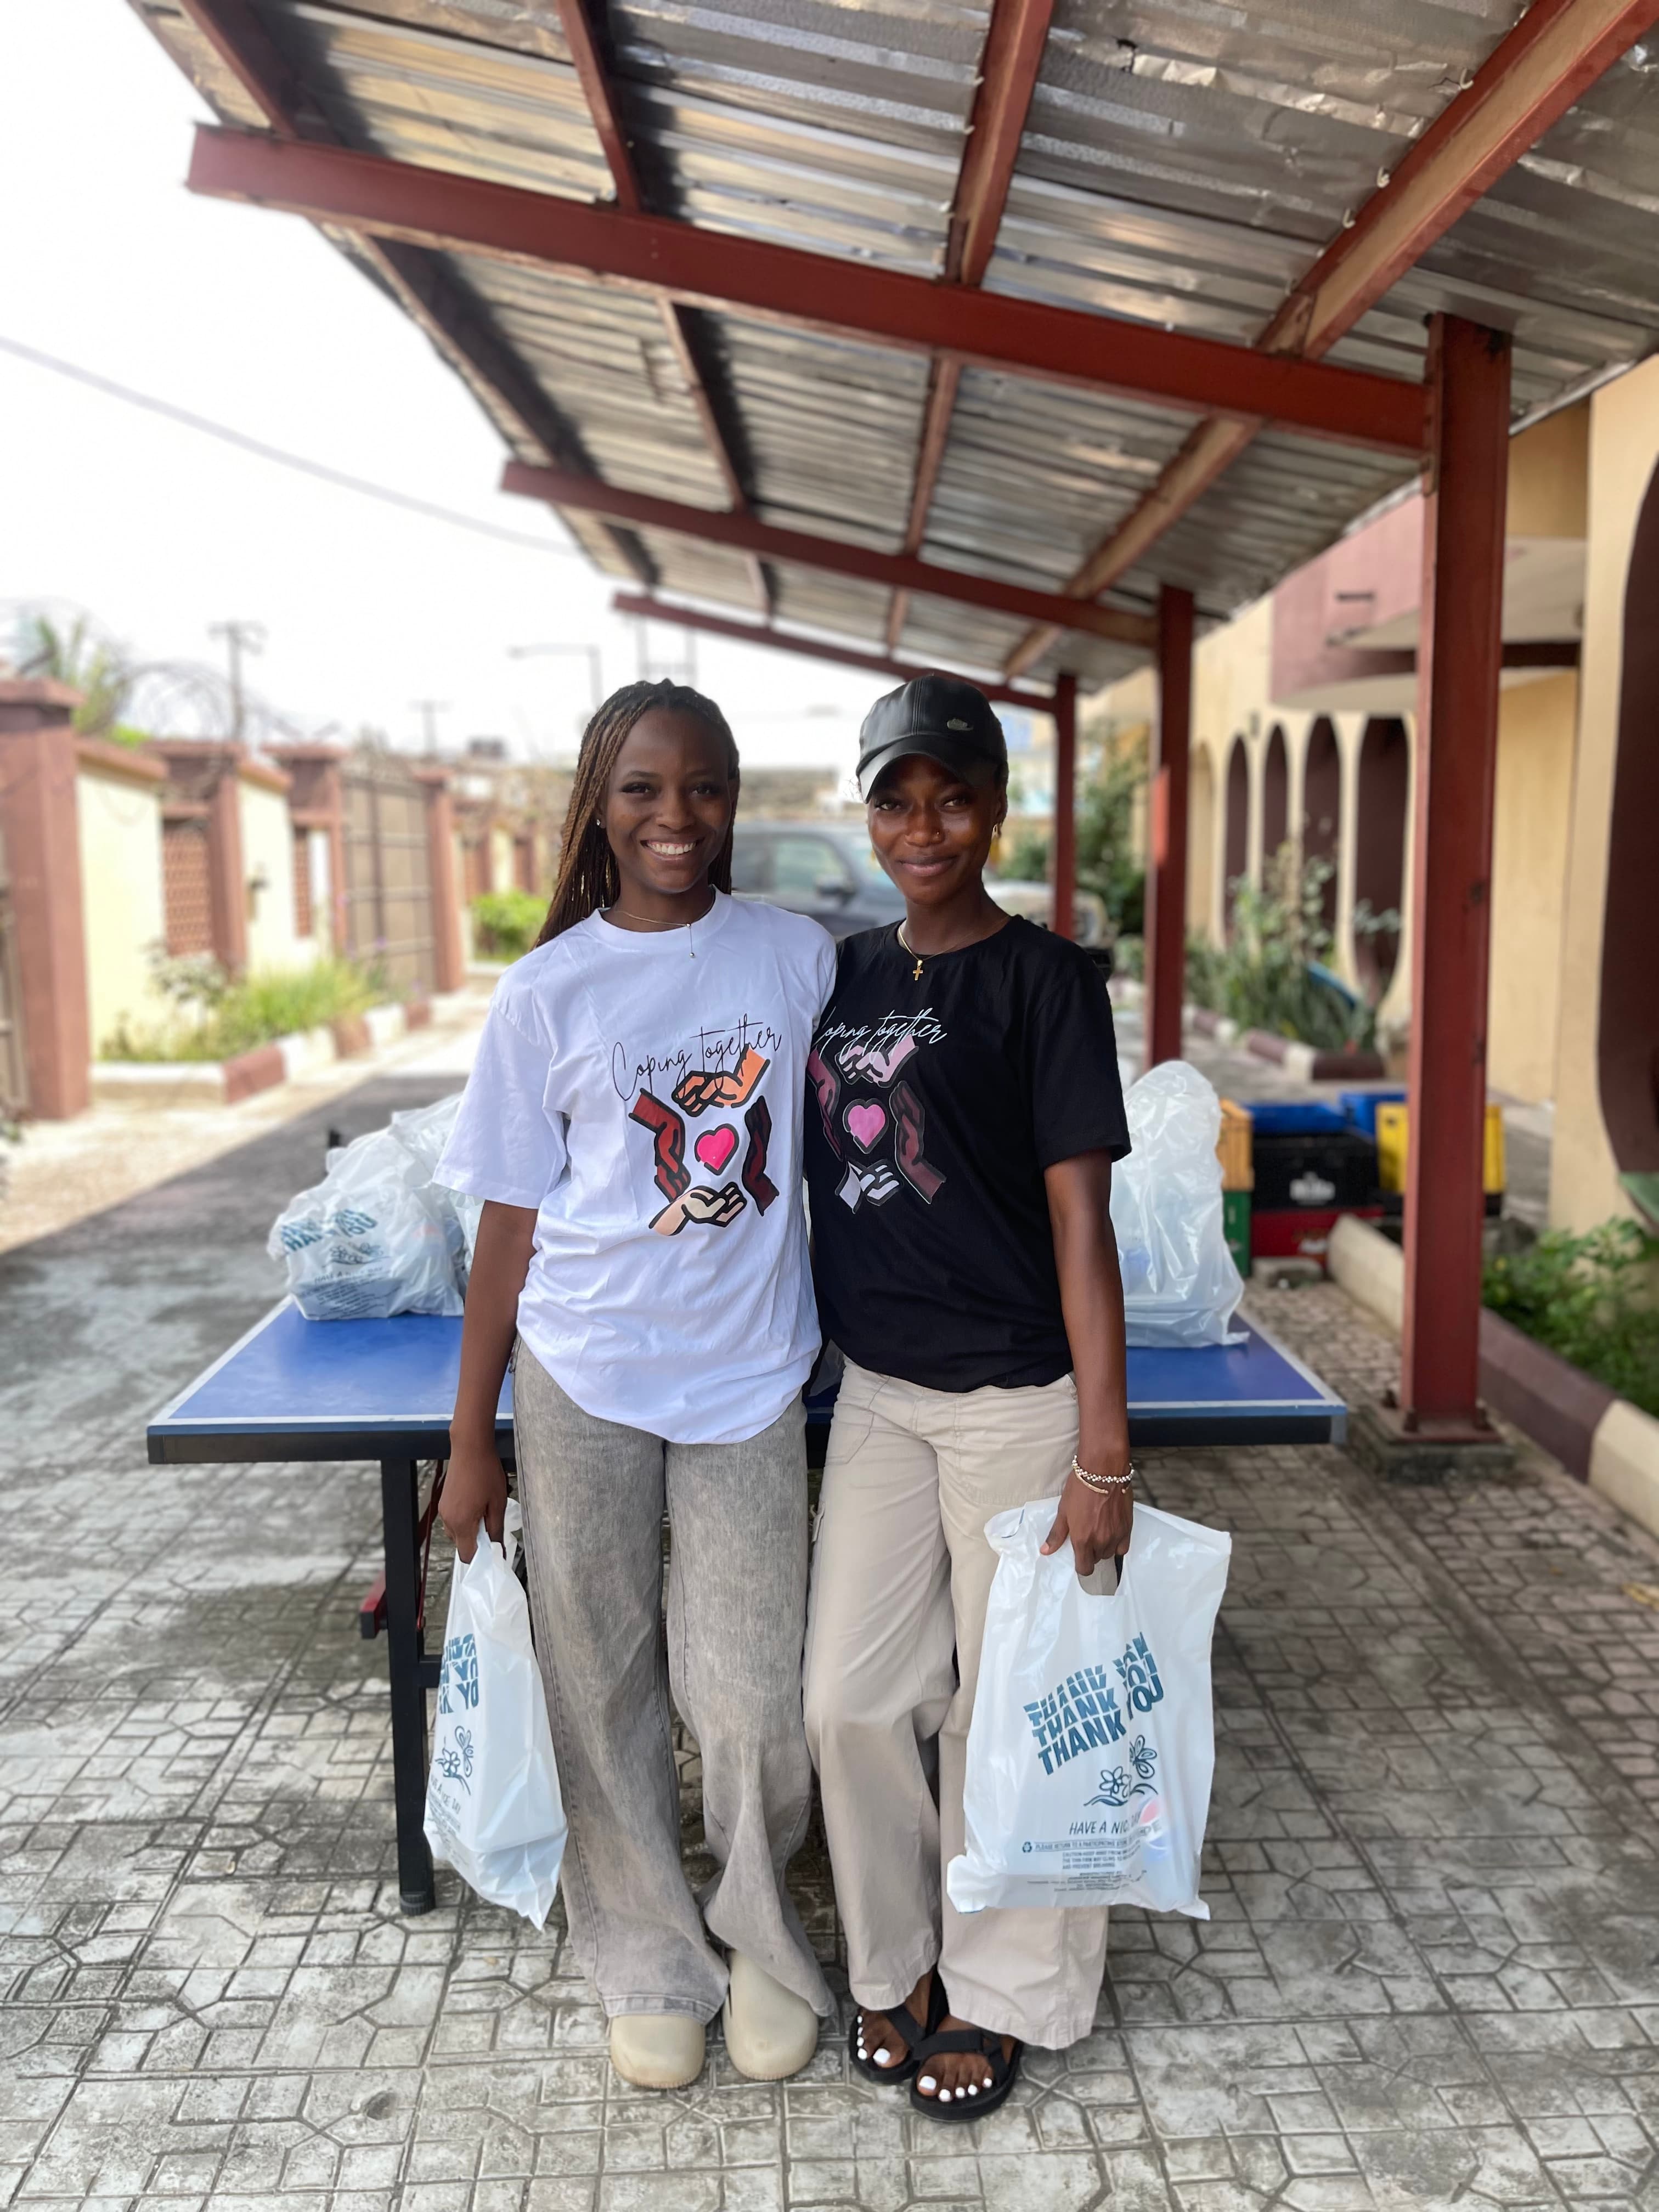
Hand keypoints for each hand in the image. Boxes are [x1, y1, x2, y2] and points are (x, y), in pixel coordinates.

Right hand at [440, 1436, 507, 1561]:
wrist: (470, 1447)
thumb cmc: (485, 1471)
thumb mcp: (497, 1502)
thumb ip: (496, 1529)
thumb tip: (497, 1548)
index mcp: (461, 1523)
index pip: (467, 1555)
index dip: (481, 1558)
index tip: (493, 1553)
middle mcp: (448, 1519)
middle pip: (462, 1544)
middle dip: (477, 1541)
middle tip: (493, 1526)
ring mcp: (444, 1510)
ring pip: (457, 1532)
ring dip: (471, 1529)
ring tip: (486, 1511)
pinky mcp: (444, 1501)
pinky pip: (454, 1519)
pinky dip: (465, 1519)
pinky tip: (477, 1504)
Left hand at [1042, 1468, 1131, 1577]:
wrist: (1103, 1471)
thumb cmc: (1081, 1488)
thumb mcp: (1063, 1511)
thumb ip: (1057, 1534)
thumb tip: (1045, 1551)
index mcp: (1082, 1540)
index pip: (1084, 1568)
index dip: (1081, 1565)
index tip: (1079, 1556)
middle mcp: (1100, 1542)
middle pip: (1096, 1559)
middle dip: (1091, 1552)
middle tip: (1087, 1535)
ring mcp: (1116, 1536)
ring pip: (1109, 1553)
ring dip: (1104, 1547)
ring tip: (1099, 1530)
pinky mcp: (1128, 1528)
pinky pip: (1123, 1547)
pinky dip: (1117, 1544)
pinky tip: (1112, 1532)